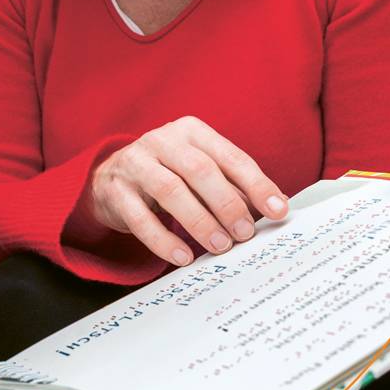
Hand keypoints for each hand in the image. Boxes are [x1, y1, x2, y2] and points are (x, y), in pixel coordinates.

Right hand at [86, 117, 287, 266]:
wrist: (111, 179)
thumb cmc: (168, 175)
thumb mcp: (199, 173)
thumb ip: (232, 186)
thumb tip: (273, 208)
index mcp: (190, 131)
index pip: (229, 156)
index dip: (256, 184)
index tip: (278, 211)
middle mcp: (161, 140)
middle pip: (199, 170)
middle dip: (227, 204)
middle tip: (245, 234)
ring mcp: (135, 163)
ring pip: (169, 190)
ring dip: (199, 221)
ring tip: (220, 246)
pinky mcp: (116, 190)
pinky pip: (140, 217)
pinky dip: (163, 240)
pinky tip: (181, 257)